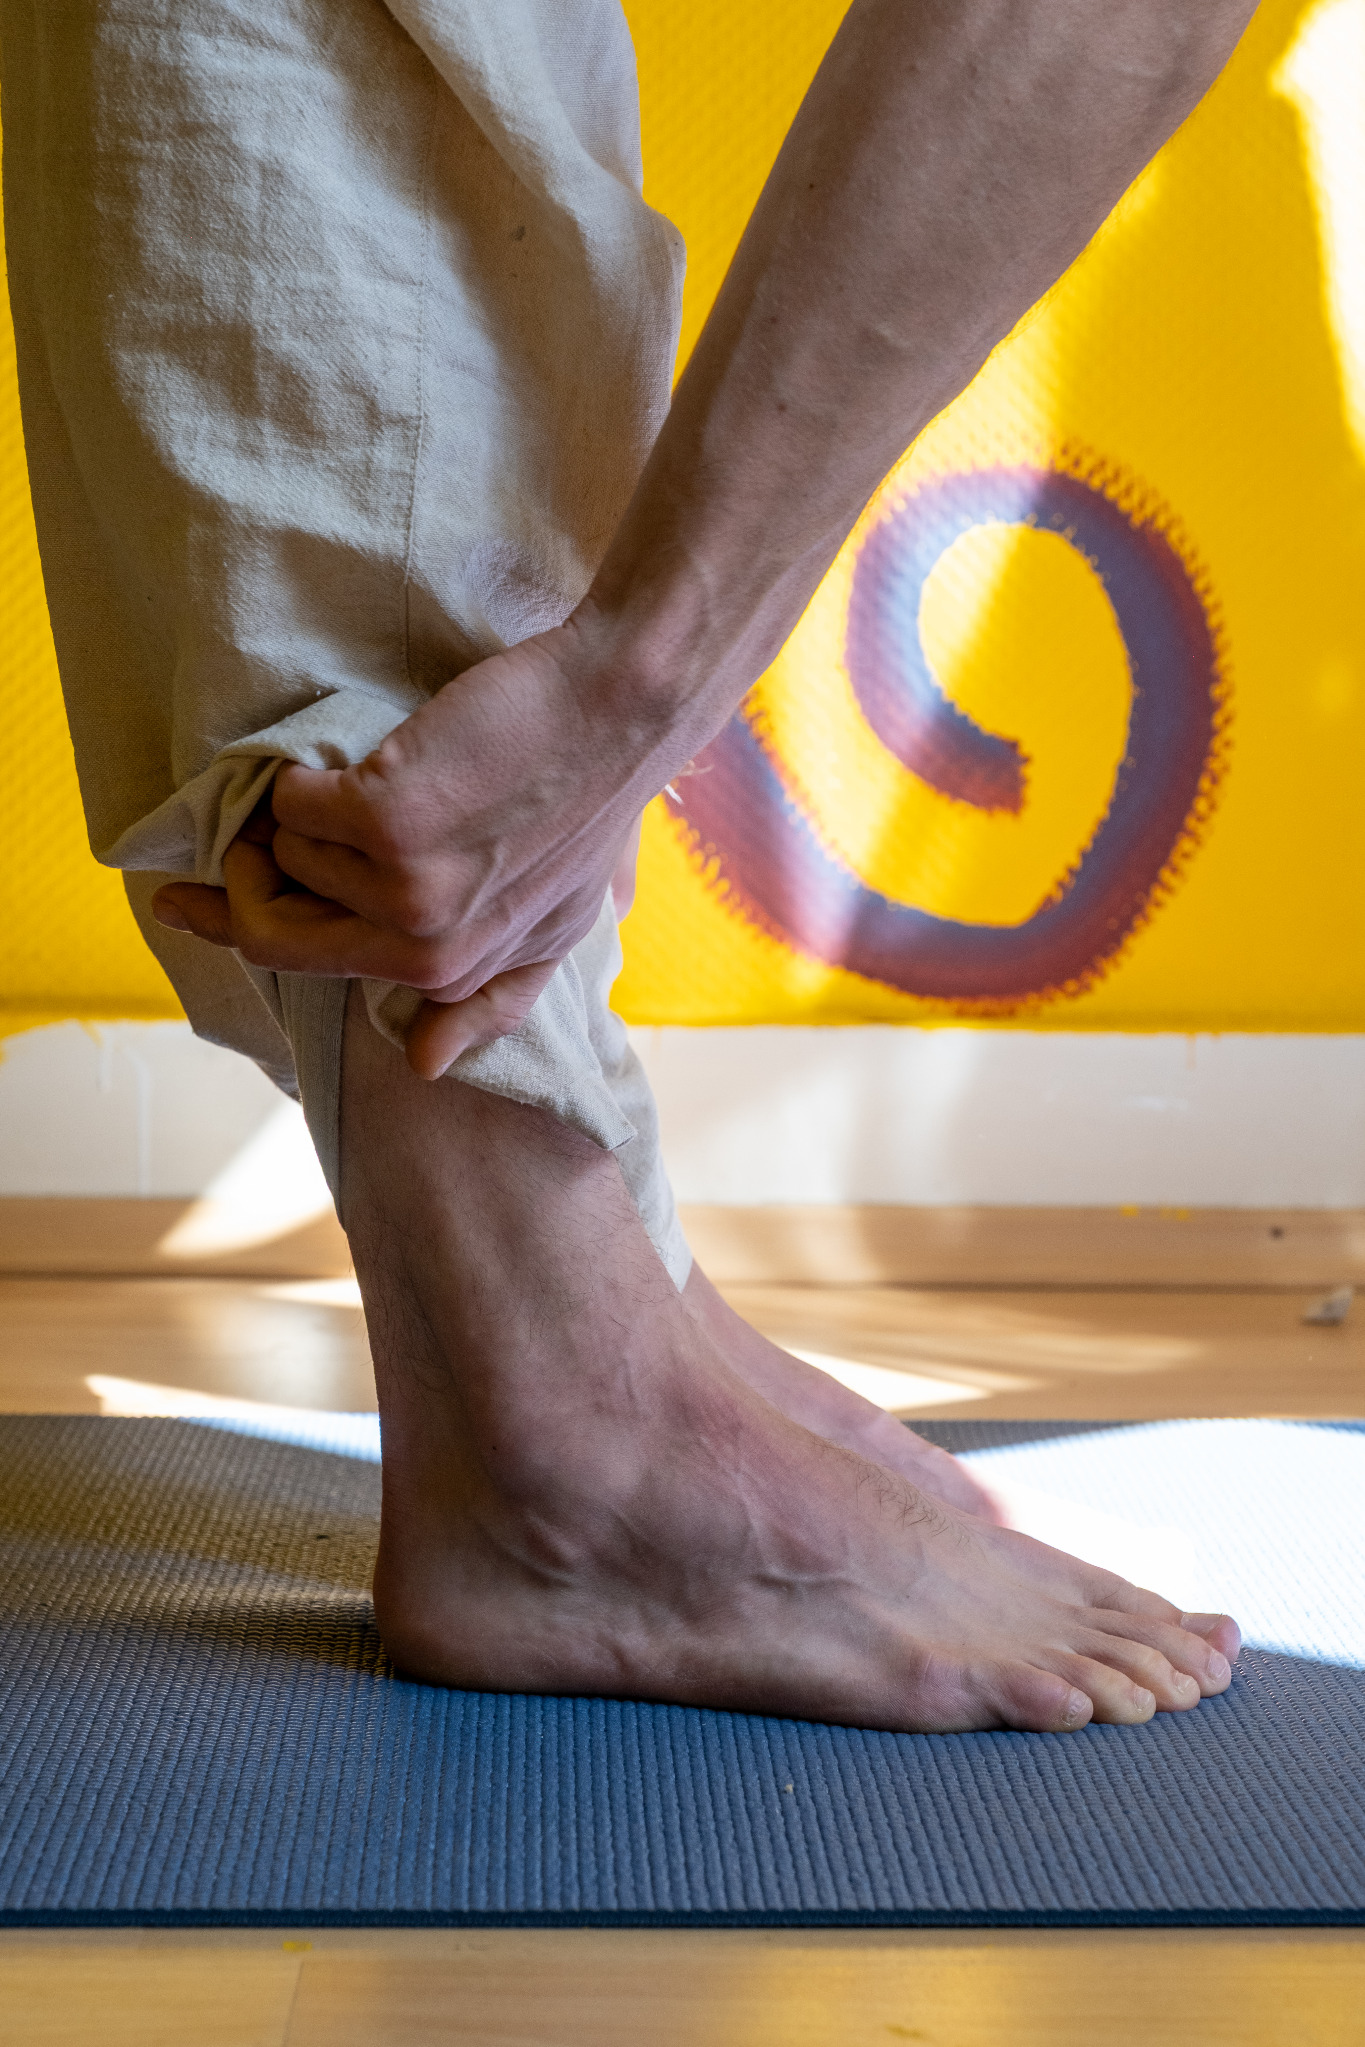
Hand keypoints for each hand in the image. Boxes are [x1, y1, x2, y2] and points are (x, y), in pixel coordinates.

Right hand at [152, 614, 664, 1074]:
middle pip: (271, 931)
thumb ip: (490, 999)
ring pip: (289, 849)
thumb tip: (424, 1066)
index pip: (311, 970)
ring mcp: (405, 892)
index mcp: (452, 975)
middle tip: (245, 823)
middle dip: (241, 873)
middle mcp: (424, 950)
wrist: (618, 713)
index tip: (186, 903)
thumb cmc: (587, 806)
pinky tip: (385, 755)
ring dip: (317, 804)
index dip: (242, 926)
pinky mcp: (386, 823)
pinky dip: (314, 769)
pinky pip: (294, 799)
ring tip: (394, 776)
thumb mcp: (555, 928)